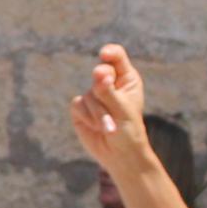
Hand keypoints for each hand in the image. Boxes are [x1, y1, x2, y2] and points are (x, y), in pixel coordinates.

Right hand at [69, 45, 158, 180]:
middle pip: (100, 73)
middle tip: (109, 99)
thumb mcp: (122, 109)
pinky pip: (78, 105)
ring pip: (89, 94)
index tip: (104, 55)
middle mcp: (108, 83)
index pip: (116, 57)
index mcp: (125, 78)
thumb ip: (108, 91)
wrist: (119, 154)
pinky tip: (97, 128)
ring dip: (99, 113)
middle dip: (102, 86)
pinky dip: (88, 118)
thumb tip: (98, 73)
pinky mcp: (80, 109)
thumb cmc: (128, 130)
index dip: (110, 53)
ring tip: (109, 128)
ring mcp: (93, 95)